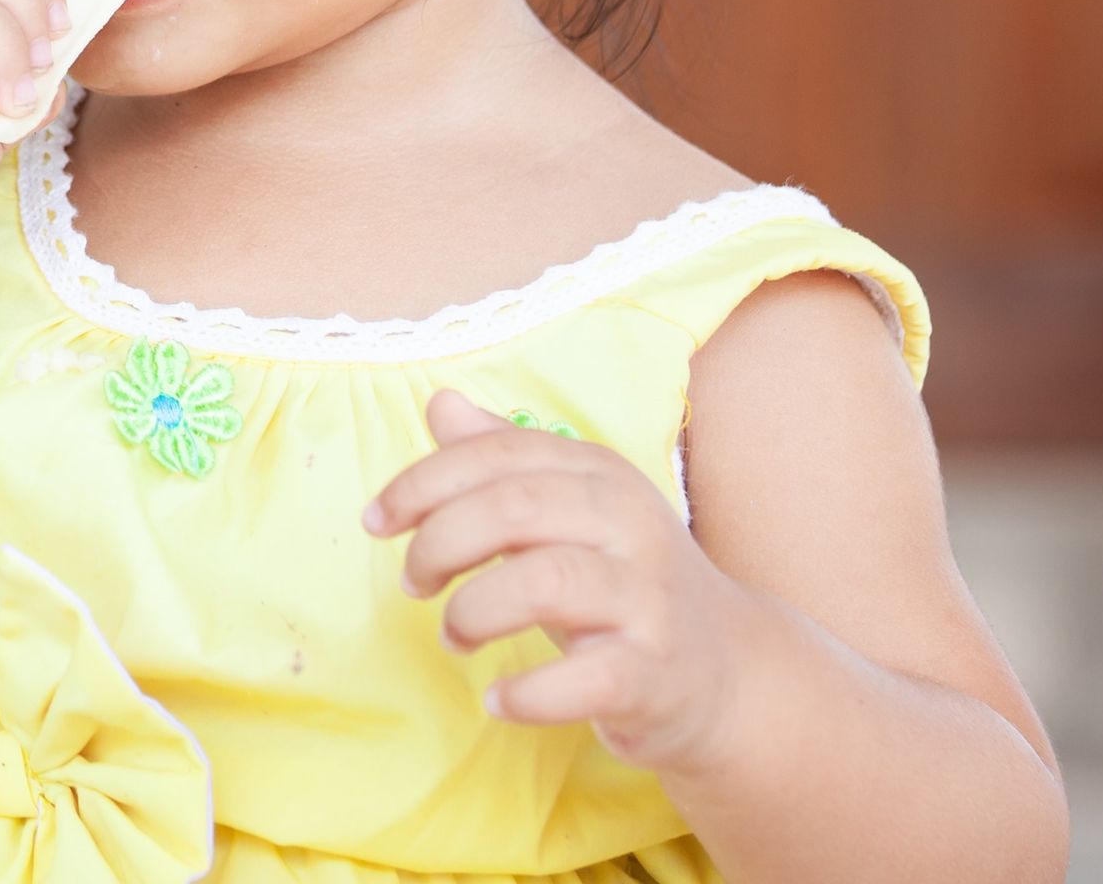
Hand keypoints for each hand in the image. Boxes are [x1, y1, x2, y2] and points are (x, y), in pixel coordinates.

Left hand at [364, 389, 760, 772]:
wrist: (725, 670)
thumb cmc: (620, 580)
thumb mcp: (567, 508)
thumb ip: (503, 458)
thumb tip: (440, 404)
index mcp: (600, 473)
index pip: (498, 453)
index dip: (423, 482)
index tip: (377, 521)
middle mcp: (631, 524)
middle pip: (515, 508)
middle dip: (440, 543)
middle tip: (413, 582)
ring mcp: (648, 600)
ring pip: (546, 582)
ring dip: (474, 611)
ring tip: (454, 635)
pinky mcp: (655, 673)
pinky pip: (585, 679)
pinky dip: (528, 692)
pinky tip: (497, 699)